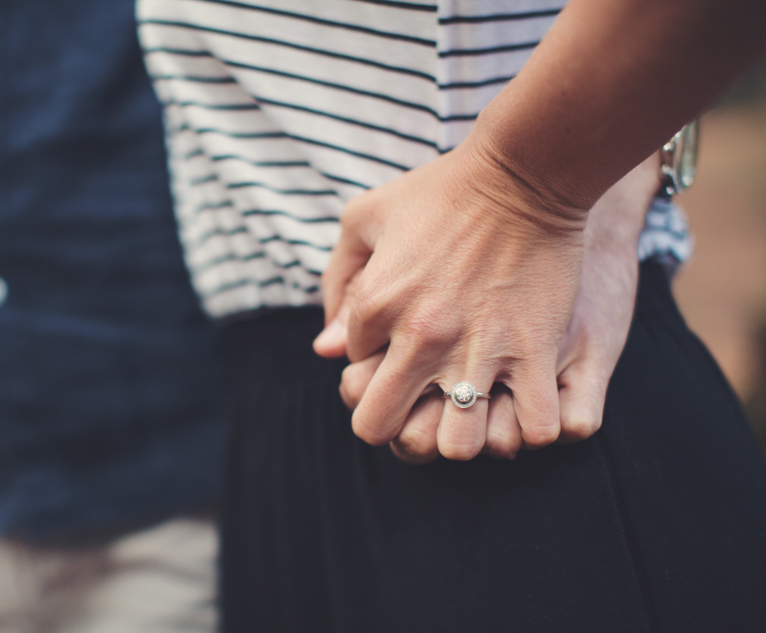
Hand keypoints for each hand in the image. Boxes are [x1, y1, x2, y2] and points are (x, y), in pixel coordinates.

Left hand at [314, 135, 656, 462]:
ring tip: (479, 405)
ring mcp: (479, 348)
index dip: (375, 363)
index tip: (403, 343)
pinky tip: (527, 400)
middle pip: (383, 430)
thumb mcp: (366, 217)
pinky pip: (535, 428)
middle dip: (398, 423)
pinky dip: (531, 426)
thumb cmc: (441, 192)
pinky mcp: (535, 350)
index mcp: (375, 304)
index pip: (353, 372)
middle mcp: (420, 336)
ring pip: (457, 447)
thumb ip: (338, 282)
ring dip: (465, 434)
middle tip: (425, 400)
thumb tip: (327, 349)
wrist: (525, 171)